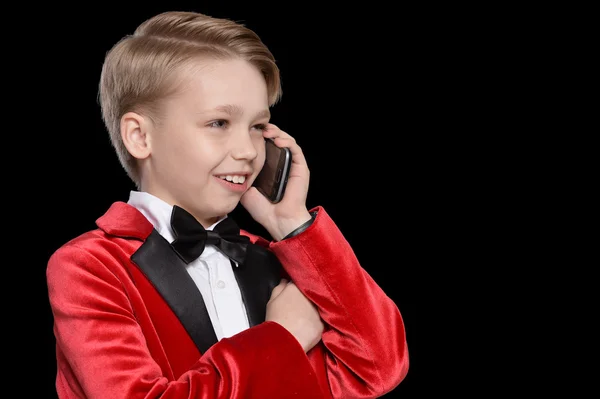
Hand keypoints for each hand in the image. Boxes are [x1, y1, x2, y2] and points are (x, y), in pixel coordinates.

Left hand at [241, 124, 311, 239]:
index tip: (248, 131)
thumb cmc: (263, 209)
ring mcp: (292, 165)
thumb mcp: (245, 188)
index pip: (266, 146)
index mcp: (270, 168)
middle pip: (276, 140)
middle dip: (267, 130)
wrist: (277, 220)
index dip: (258, 136)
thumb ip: (239, 177)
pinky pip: (296, 150)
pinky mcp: (301, 168)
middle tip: (257, 127)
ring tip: (267, 130)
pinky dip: (288, 141)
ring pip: (287, 141)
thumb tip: (226, 166)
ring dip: (277, 133)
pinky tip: (278, 140)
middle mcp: (281, 164)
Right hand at [266, 279, 323, 352]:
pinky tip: (309, 326)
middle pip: (311, 293)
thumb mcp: (272, 301)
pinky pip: (322, 319)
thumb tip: (285, 281)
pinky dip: (316, 321)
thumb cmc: (276, 320)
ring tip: (305, 316)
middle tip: (300, 305)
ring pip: (318, 305)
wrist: (284, 341)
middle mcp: (310, 296)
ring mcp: (318, 309)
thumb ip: (280, 288)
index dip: (298, 287)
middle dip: (308, 296)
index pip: (300, 282)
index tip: (295, 293)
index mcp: (296, 288)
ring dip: (314, 308)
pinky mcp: (324, 323)